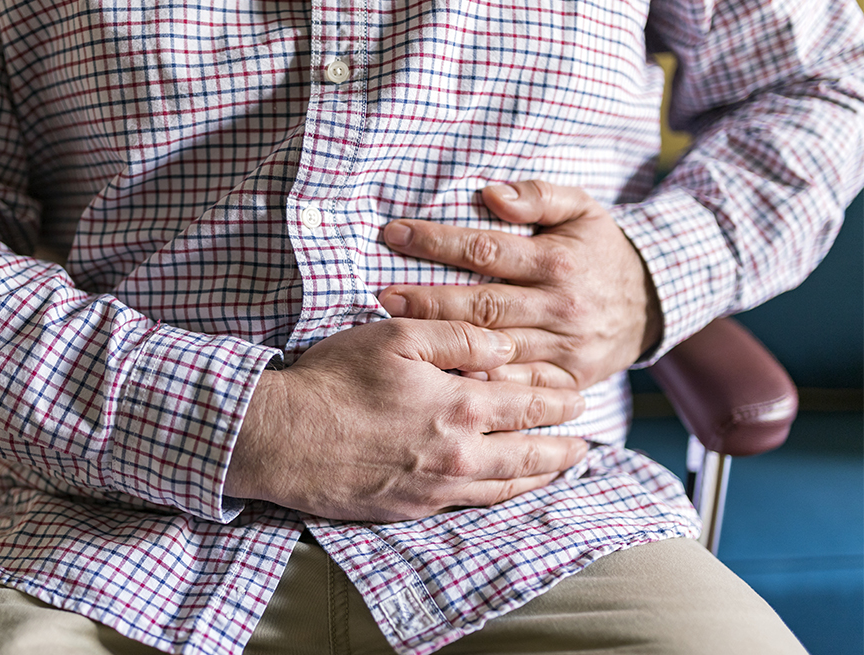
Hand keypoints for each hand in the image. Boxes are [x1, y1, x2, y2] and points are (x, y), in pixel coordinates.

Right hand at [226, 318, 587, 521]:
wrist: (283, 437)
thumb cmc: (335, 380)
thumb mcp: (396, 336)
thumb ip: (458, 336)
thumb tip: (504, 347)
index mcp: (462, 407)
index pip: (530, 405)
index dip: (558, 399)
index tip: (577, 396)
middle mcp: (460, 455)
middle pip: (530, 454)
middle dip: (563, 445)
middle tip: (583, 440)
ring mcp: (438, 488)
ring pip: (507, 487)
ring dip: (541, 477)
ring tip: (560, 469)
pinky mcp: (413, 509)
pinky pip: (473, 507)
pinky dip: (502, 498)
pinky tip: (505, 491)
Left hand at [377, 180, 661, 389]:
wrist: (653, 302)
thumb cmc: (599, 250)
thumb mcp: (582, 208)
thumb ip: (538, 195)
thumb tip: (491, 193)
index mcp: (558, 261)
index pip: (486, 249)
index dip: (437, 241)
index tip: (394, 234)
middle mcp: (560, 306)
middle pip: (483, 304)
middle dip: (429, 298)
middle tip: (382, 294)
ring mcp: (564, 347)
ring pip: (495, 348)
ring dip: (445, 343)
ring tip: (398, 334)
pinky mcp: (567, 379)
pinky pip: (519, 384)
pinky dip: (483, 382)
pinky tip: (444, 375)